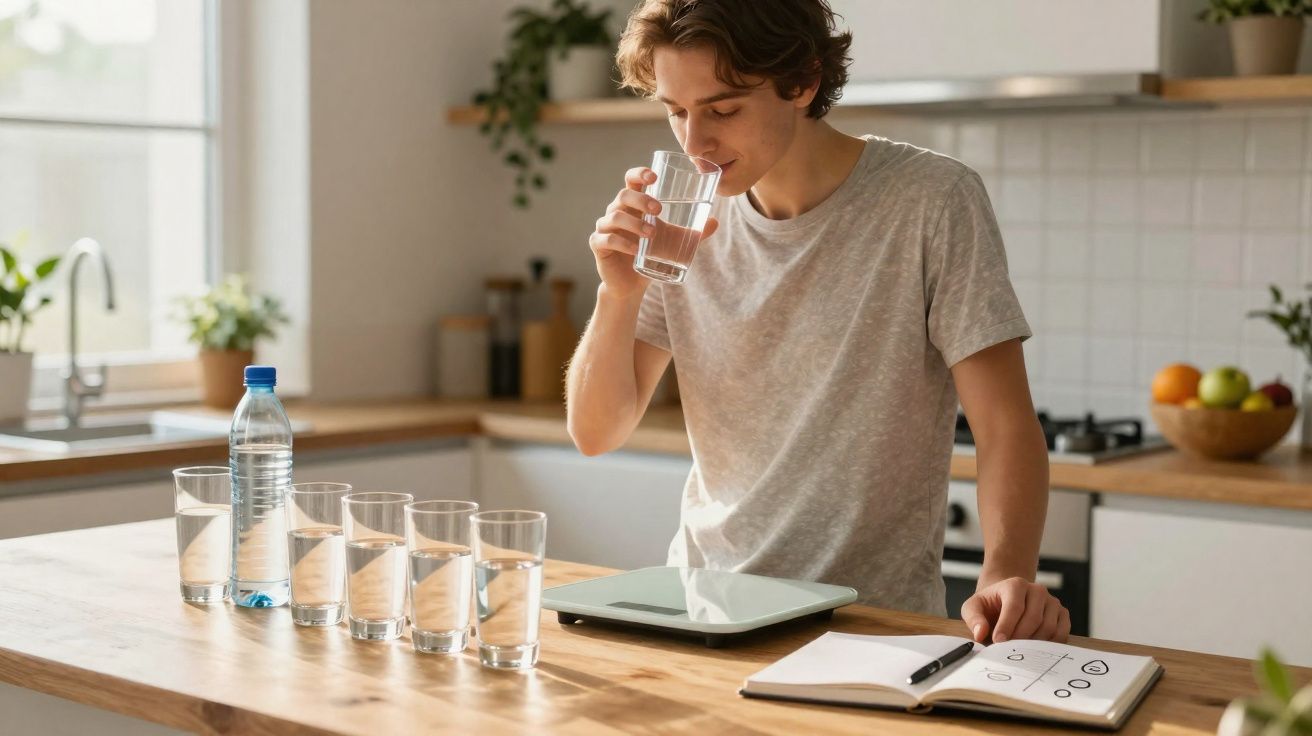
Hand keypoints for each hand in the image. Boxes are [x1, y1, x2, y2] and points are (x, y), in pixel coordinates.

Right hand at [589, 166, 717, 299]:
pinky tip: (635, 250)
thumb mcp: (672, 240)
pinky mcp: (599, 245)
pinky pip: (606, 239)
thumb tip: (715, 221)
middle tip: (659, 210)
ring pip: (614, 216)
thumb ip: (692, 232)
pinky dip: (621, 243)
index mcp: (633, 204)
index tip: (654, 176)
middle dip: (641, 199)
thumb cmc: (650, 253)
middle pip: (623, 195)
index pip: (631, 180)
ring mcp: (605, 227)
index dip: (639, 173)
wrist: (631, 283)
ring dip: (634, 224)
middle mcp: (617, 211)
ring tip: (651, 235)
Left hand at [961, 577, 1069, 643]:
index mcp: (1015, 585)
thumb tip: (980, 633)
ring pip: (1049, 627)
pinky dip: (1050, 645)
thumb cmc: (990, 605)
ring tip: (1020, 649)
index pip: (1015, 606)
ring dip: (1034, 643)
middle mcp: (1037, 590)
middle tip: (1008, 649)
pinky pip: (1062, 633)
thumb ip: (974, 618)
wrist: (1006, 600)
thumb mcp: (974, 607)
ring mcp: (1052, 602)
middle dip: (1020, 637)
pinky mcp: (1062, 614)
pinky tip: (1036, 649)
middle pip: (1034, 619)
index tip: (998, 641)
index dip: (1007, 626)